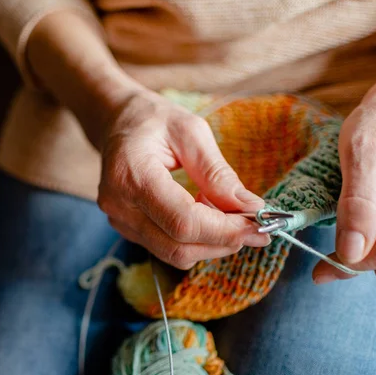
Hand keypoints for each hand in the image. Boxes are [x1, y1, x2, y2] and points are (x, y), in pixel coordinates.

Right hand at [97, 89, 269, 268]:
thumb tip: (251, 208)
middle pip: (179, 246)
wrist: (117, 123)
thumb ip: (218, 173)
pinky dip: (196, 240)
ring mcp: (120, 221)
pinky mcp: (127, 229)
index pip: (183, 222)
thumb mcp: (191, 132)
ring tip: (230, 215)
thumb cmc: (154, 121)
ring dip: (212, 243)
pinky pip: (167, 248)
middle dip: (224, 241)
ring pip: (175, 254)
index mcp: (132, 175)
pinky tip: (207, 214)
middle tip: (256, 227)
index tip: (259, 225)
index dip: (225, 230)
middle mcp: (120, 205)